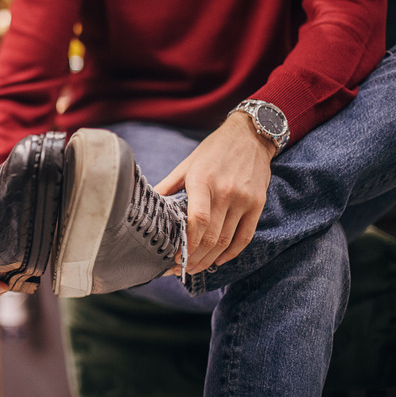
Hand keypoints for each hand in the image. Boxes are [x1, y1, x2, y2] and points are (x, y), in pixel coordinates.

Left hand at [154, 112, 275, 273]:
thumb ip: (168, 186)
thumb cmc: (213, 150)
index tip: (174, 258)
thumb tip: (148, 203)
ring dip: (209, 259)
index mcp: (203, 181)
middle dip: (194, 258)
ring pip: (226, 240)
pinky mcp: (257, 204)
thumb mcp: (187, 164)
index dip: (187, 244)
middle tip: (180, 270)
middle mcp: (225, 192)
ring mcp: (244, 200)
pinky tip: (218, 260)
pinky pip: (245, 237)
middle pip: (211, 236)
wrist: (250, 135)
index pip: (197, 221)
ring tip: (195, 268)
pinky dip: (231, 253)